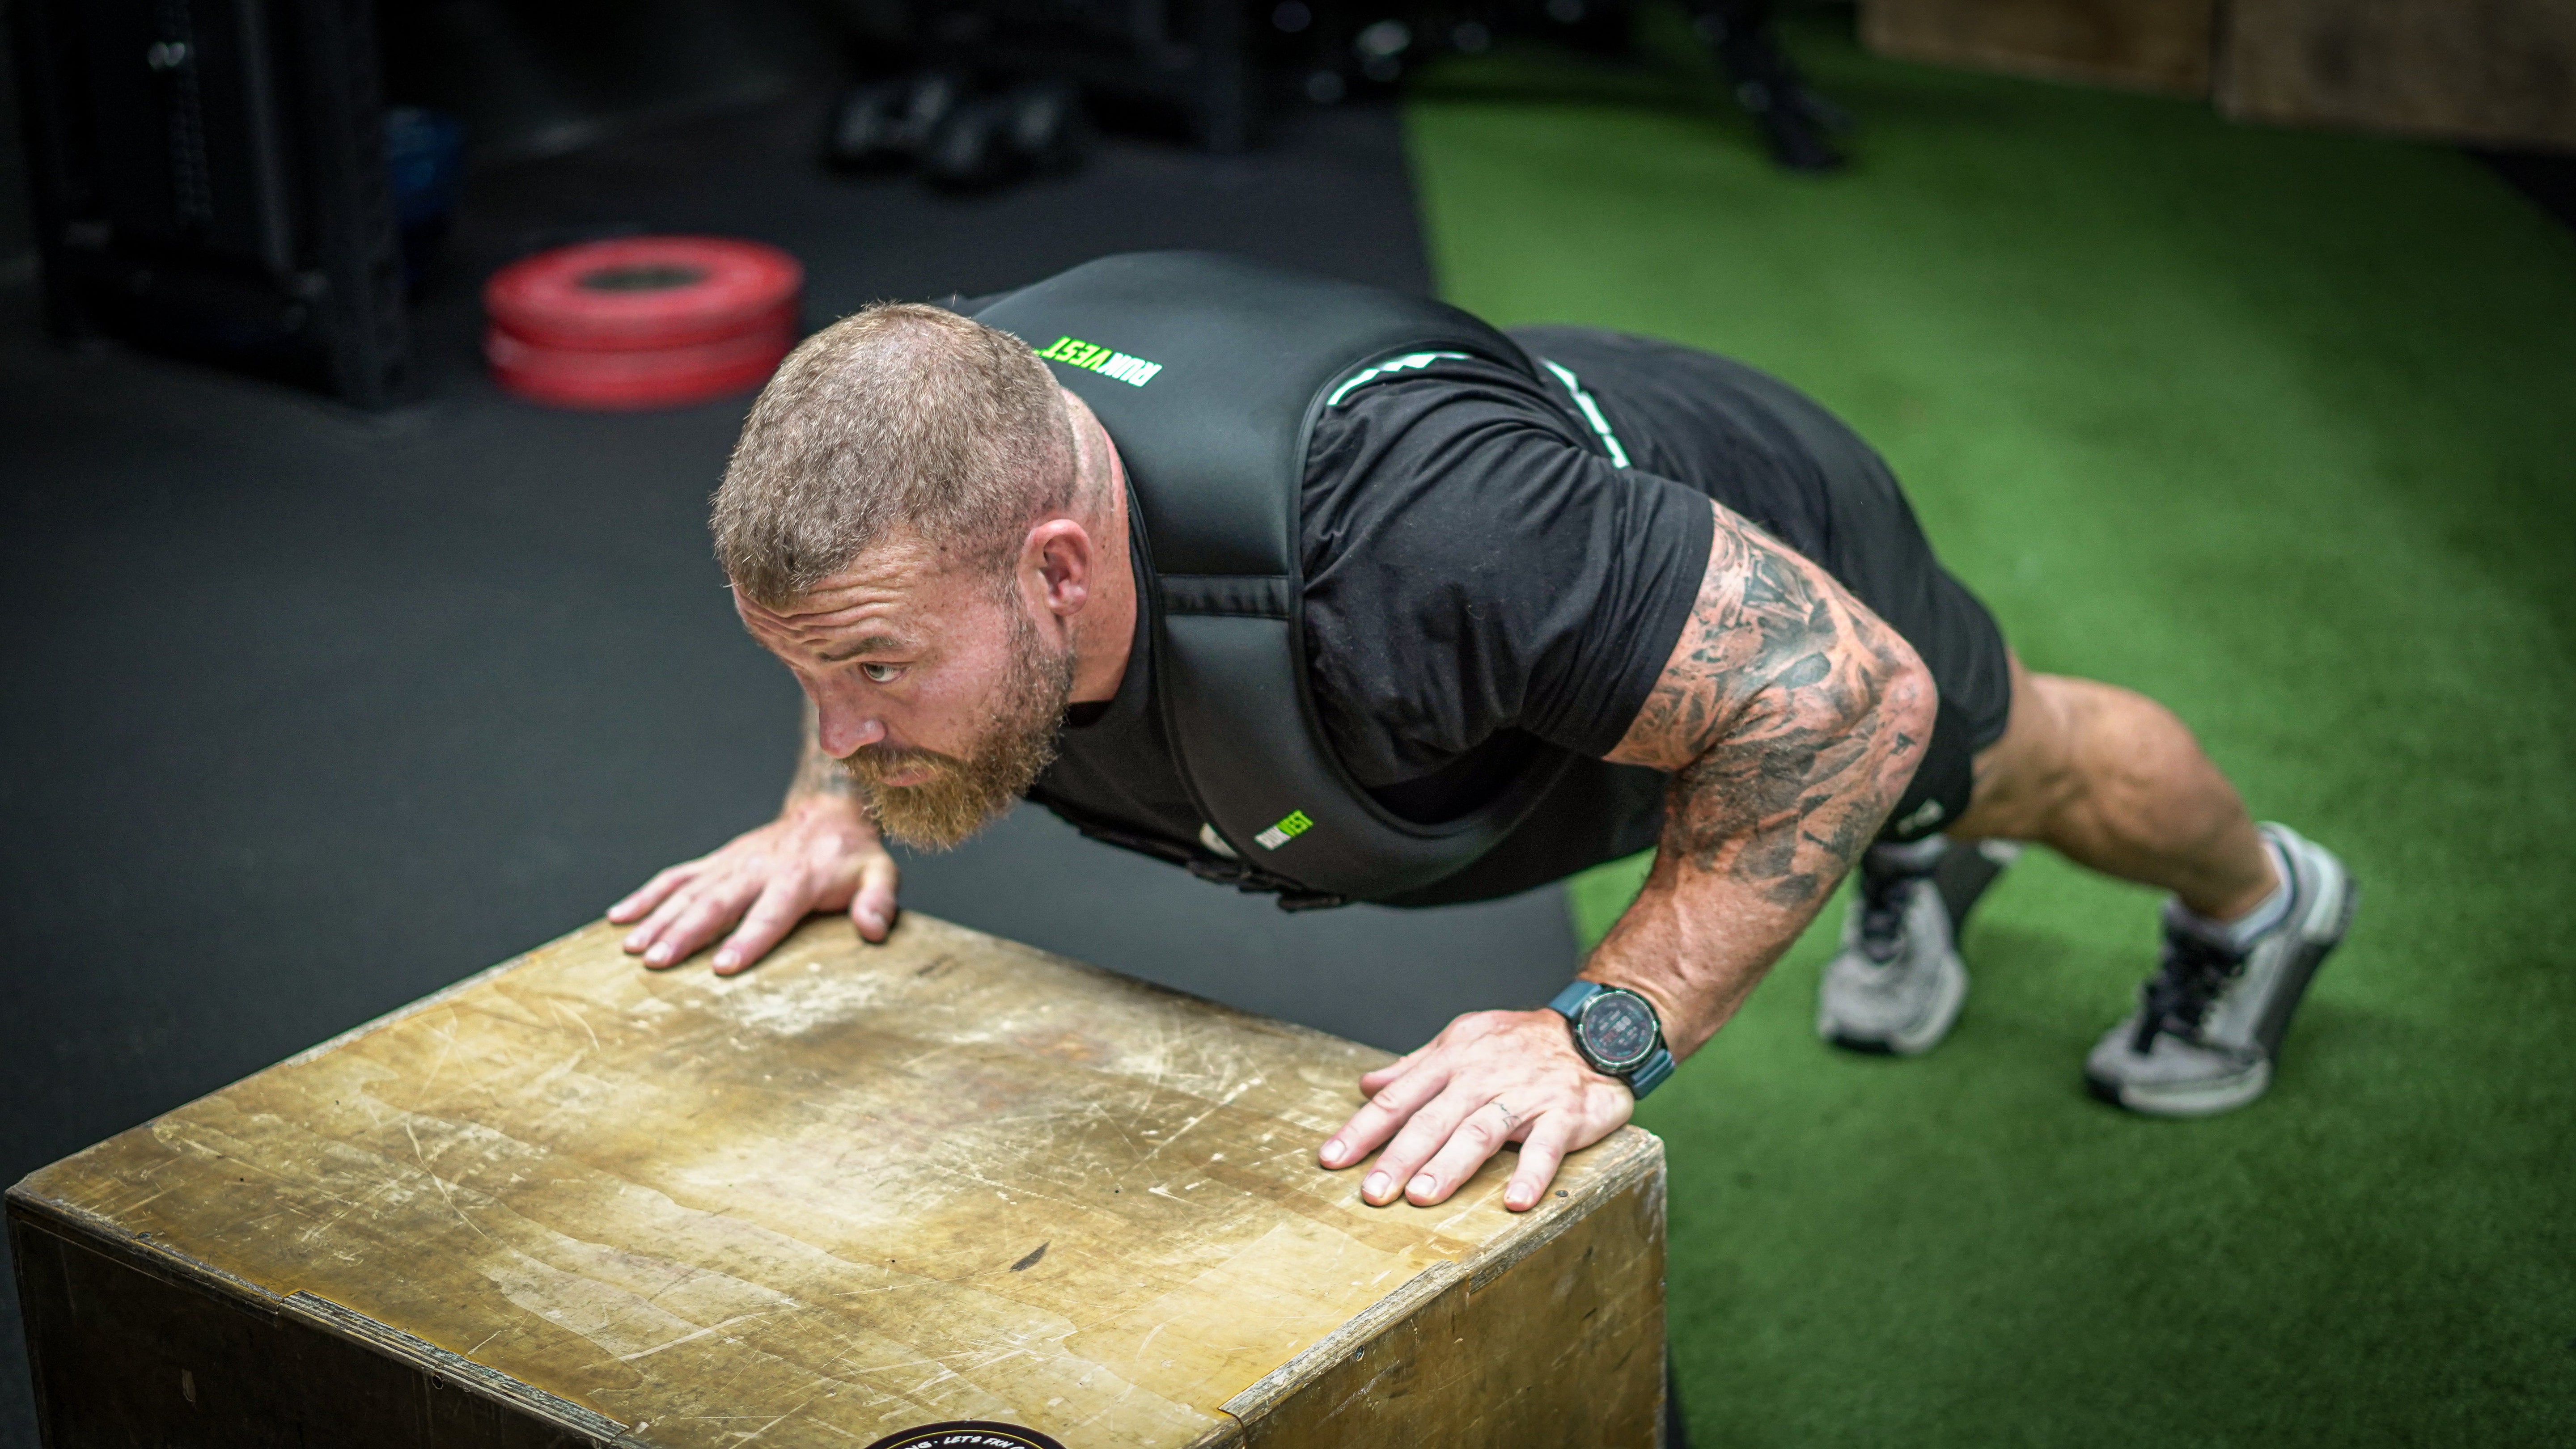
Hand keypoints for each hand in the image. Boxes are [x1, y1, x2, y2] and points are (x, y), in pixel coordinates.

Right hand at [607, 795, 897, 973]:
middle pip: (717, 903)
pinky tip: (617, 918)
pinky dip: (645, 896)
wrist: (827, 809)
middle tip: (656, 963)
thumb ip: (879, 901)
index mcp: (798, 878)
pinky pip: (675, 876)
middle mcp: (758, 868)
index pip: (771, 913)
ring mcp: (731, 863)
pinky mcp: (716, 861)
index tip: (722, 968)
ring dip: (657, 919)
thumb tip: (873, 931)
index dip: (748, 940)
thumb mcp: (879, 873)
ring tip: (631, 950)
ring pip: (688, 891)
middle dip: (685, 933)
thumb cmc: (853, 855)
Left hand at [1317, 1008, 1633, 1212]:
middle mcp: (1482, 1076)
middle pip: (1433, 1118)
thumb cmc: (1518, 1043)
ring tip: (1423, 1196)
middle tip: (1372, 1192)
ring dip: (1451, 1164)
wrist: (1595, 1029)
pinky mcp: (1565, 1112)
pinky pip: (1547, 1146)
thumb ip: (1414, 1067)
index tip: (1332, 1160)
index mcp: (1453, 1060)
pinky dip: (1532, 1173)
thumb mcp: (1462, 1041)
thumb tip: (1366, 1084)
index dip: (1363, 1129)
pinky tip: (1515, 1202)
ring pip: (1481, 1130)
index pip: (1399, 1097)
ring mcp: (1525, 1094)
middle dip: (1399, 1156)